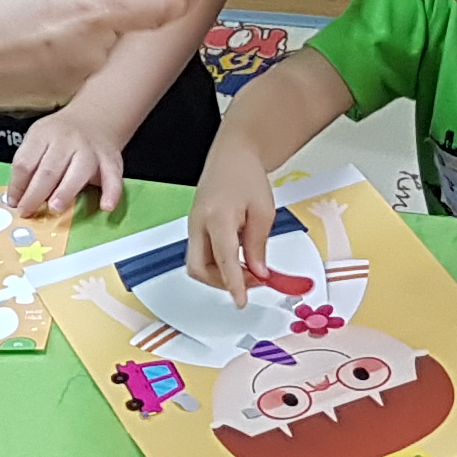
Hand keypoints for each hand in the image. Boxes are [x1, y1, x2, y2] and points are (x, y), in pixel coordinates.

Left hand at [8, 109, 133, 217]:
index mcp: (43, 135)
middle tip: (28, 211)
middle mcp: (67, 141)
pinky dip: (112, 192)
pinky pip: (113, 176)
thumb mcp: (39, 140)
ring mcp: (90, 150)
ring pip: (78, 171)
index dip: (17, 185)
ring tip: (55, 209)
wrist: (94, 117)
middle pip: (49, 169)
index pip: (26, 162)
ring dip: (65, 191)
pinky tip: (106, 206)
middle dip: (36, 193)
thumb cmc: (60, 136)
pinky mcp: (110, 159)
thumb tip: (17, 197)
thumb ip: (29, 164)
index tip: (14, 203)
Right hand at [188, 146, 275, 295]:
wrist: (232, 155)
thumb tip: (258, 273)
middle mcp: (198, 223)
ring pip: (198, 264)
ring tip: (249, 269)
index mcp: (217, 217)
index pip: (223, 260)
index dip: (233, 285)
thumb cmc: (247, 175)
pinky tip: (238, 260)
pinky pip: (201, 254)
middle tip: (252, 281)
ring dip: (221, 274)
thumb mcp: (264, 212)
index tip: (241, 301)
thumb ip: (258, 246)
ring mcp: (193, 225)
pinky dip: (218, 263)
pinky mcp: (195, 227)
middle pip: (199, 268)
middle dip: (222, 283)